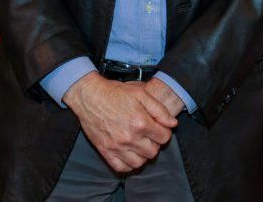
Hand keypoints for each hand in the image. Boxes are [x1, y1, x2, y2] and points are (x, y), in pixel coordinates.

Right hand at [63, 72, 177, 172]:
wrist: (90, 97)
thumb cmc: (115, 93)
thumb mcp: (141, 94)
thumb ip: (159, 110)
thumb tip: (172, 124)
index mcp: (140, 123)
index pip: (164, 137)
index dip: (164, 132)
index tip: (159, 127)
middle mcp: (129, 138)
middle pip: (153, 152)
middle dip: (155, 143)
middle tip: (149, 135)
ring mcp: (116, 147)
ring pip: (139, 162)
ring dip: (143, 154)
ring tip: (140, 143)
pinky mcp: (105, 152)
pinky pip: (121, 167)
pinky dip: (128, 163)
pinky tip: (129, 153)